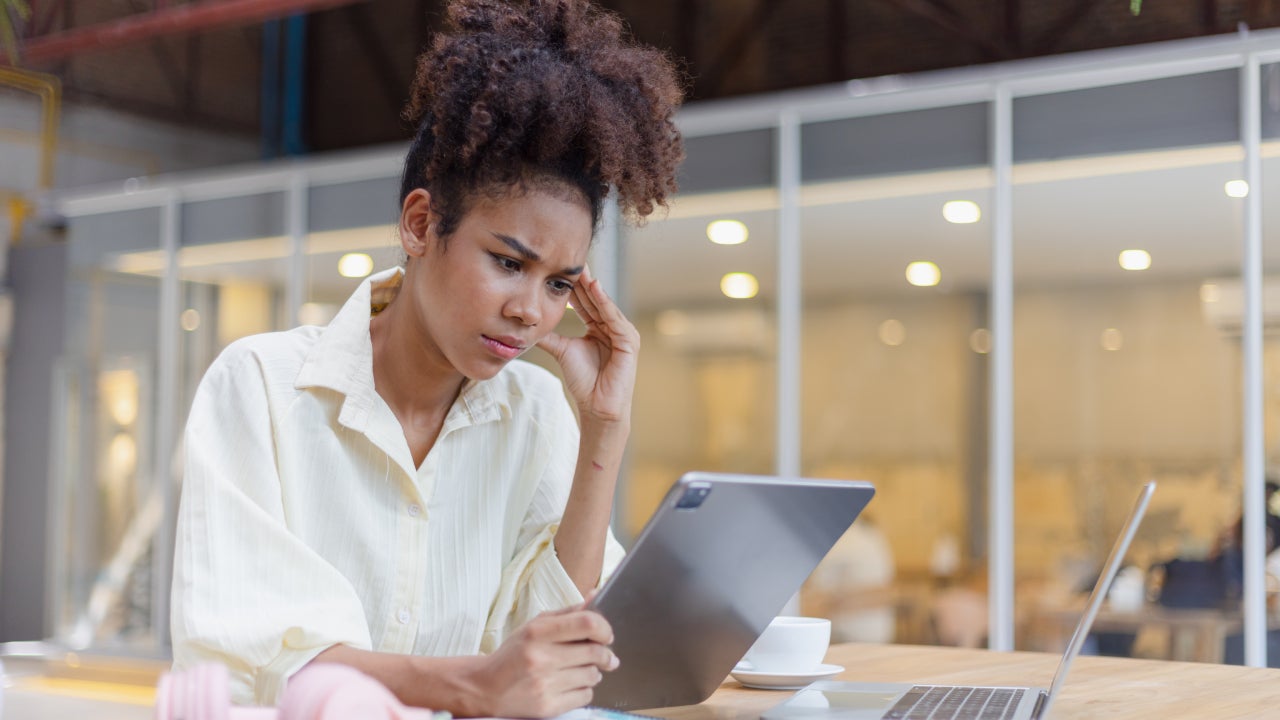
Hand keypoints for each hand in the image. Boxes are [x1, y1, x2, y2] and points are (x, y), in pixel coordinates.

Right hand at [465, 606, 618, 717]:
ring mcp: (544, 684)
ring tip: (579, 668)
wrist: (485, 688)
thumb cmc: (513, 654)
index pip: (586, 623)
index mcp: (537, 632)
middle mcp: (541, 658)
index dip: (604, 628)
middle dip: (604, 653)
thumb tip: (595, 596)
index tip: (606, 634)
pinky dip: (584, 690)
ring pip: (592, 675)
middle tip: (603, 654)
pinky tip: (571, 684)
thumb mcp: (534, 626)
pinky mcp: (547, 706)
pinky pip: (585, 696)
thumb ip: (567, 613)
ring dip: (593, 672)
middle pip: (595, 652)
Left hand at [538, 266, 639, 424]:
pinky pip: (614, 318)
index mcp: (599, 328)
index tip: (559, 269)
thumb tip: (527, 326)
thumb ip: (549, 336)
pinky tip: (595, 289)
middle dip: (583, 281)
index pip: (585, 302)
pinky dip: (605, 303)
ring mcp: (623, 333)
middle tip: (570, 260)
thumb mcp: (562, 351)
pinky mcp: (630, 341)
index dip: (573, 287)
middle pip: (595, 300)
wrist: (597, 407)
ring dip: (593, 287)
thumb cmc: (584, 382)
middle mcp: (612, 327)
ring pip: (604, 305)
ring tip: (581, 270)